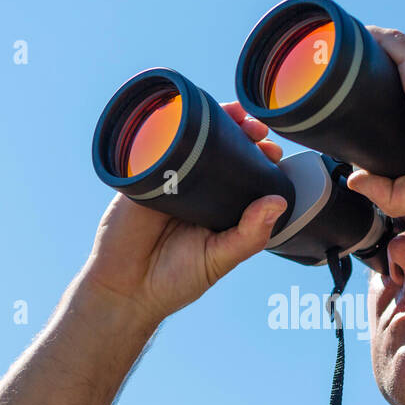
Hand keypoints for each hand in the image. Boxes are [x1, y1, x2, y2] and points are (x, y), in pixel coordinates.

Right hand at [80, 102, 287, 323]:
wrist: (126, 289)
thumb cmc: (174, 278)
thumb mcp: (221, 258)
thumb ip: (250, 235)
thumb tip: (278, 201)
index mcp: (221, 207)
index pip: (246, 174)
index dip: (261, 157)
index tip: (273, 151)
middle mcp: (198, 189)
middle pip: (223, 150)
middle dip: (243, 132)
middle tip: (257, 130)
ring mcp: (169, 178)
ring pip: (194, 141)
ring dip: (216, 121)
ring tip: (235, 116)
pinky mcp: (142, 174)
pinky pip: (158, 144)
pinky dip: (174, 126)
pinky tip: (191, 116)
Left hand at [345, 27, 404, 215]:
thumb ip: (389, 191)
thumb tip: (356, 181)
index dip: (385, 93)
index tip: (361, 101)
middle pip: (397, 66)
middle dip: (370, 71)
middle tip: (336, 82)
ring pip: (391, 50)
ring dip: (365, 51)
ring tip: (331, 57)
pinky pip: (387, 42)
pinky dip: (365, 40)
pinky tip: (341, 45)